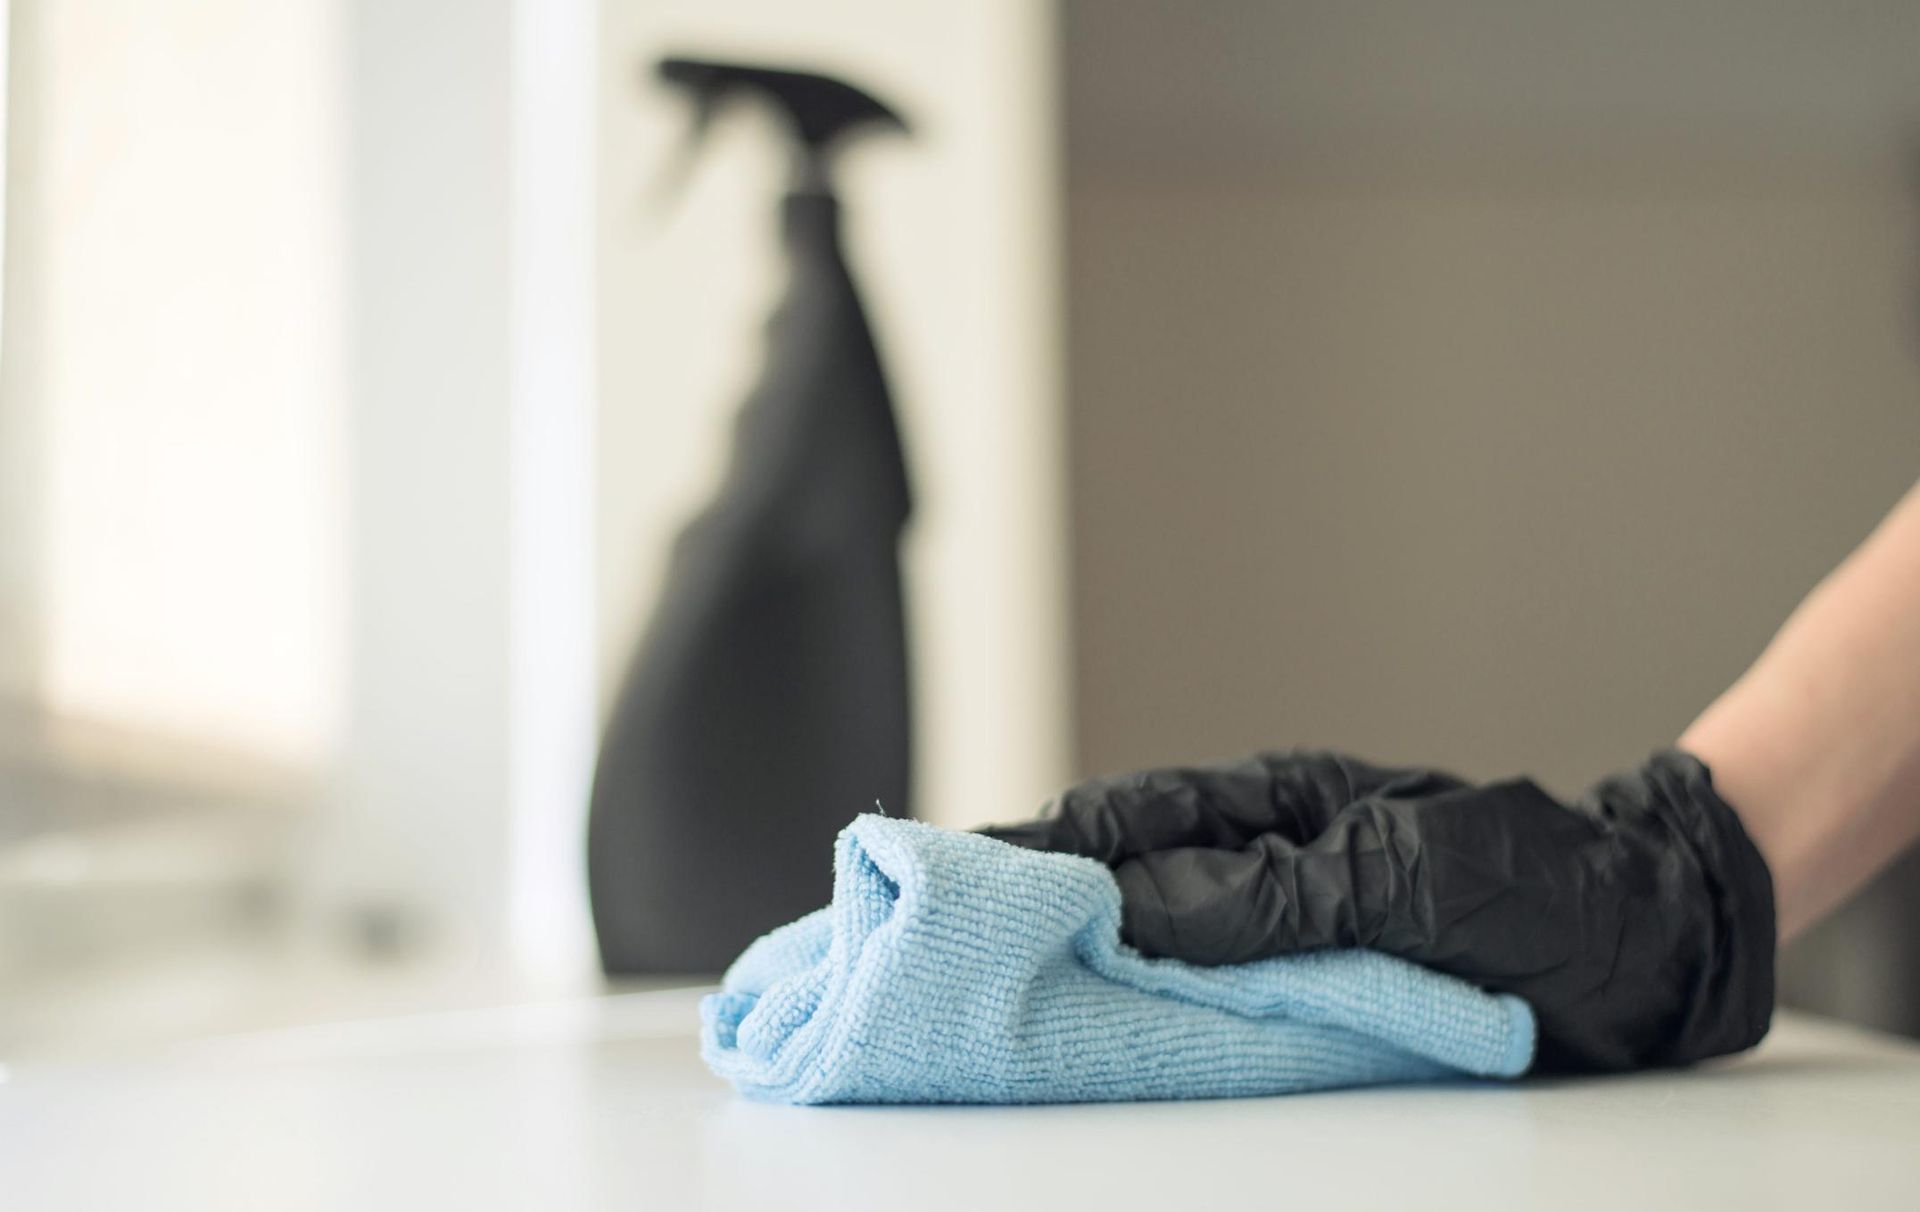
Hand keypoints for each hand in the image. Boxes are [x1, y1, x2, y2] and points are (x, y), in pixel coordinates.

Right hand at [980, 749, 1773, 1072]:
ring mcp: (1283, 919)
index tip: (948, 874)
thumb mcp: (1407, 878)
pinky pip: (1208, 994)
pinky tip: (1103, 1030)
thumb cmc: (1542, 886)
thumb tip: (1139, 916)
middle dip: (1028, 903)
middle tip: (938, 943)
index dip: (1036, 848)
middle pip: (1119, 874)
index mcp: (1275, 804)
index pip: (1126, 818)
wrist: (1651, 937)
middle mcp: (1264, 855)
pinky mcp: (1310, 979)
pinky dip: (1148, 1011)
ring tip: (992, 994)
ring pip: (1153, 935)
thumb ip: (1274, 897)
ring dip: (1077, 961)